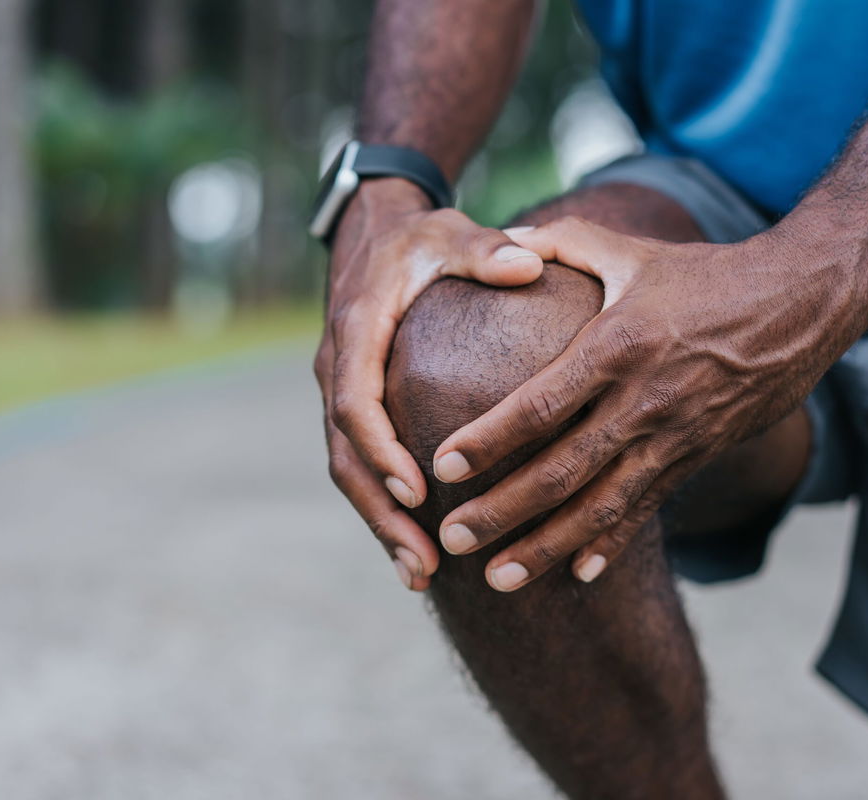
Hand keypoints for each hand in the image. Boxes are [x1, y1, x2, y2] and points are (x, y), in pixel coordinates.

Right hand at [315, 178, 543, 590]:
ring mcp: (343, 391)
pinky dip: (384, 507)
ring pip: (349, 470)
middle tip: (423, 563)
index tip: (416, 489)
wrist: (375, 234)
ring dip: (380, 523)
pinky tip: (417, 550)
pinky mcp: (356, 406)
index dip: (381, 448)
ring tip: (420, 574)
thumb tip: (527, 263)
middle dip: (381, 512)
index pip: (356, 401)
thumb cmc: (420, 238)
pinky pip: (362, 465)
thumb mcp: (450, 234)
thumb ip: (486, 250)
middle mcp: (339, 368)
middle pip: (346, 455)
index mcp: (357, 332)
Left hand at [430, 215, 867, 590]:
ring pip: (601, 506)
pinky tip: (579, 575)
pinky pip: (647, 509)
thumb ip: (562, 243)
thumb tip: (503, 242)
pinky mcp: (697, 457)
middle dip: (503, 511)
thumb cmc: (707, 273)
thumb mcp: (631, 250)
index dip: (490, 438)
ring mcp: (674, 437)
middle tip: (452, 537)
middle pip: (561, 470)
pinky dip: (612, 544)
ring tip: (497, 580)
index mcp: (619, 346)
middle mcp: (644, 401)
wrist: (802, 305)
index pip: (541, 404)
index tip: (443, 465)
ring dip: (546, 547)